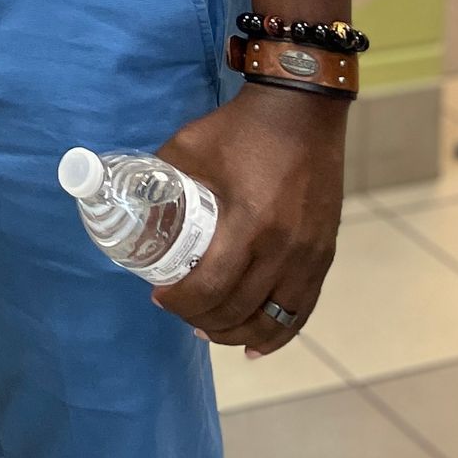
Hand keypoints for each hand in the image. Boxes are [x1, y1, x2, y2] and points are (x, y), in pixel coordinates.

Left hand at [153, 82, 347, 354]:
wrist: (302, 111)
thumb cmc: (239, 128)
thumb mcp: (188, 148)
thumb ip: (160, 181)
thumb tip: (133, 214)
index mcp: (248, 222)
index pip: (212, 286)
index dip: (182, 301)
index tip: (159, 297)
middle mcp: (283, 248)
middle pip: (239, 308)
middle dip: (203, 318)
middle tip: (180, 311)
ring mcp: (308, 255)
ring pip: (272, 319)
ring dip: (237, 332)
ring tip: (210, 329)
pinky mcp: (324, 254)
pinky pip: (302, 309)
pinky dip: (278, 333)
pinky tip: (256, 346)